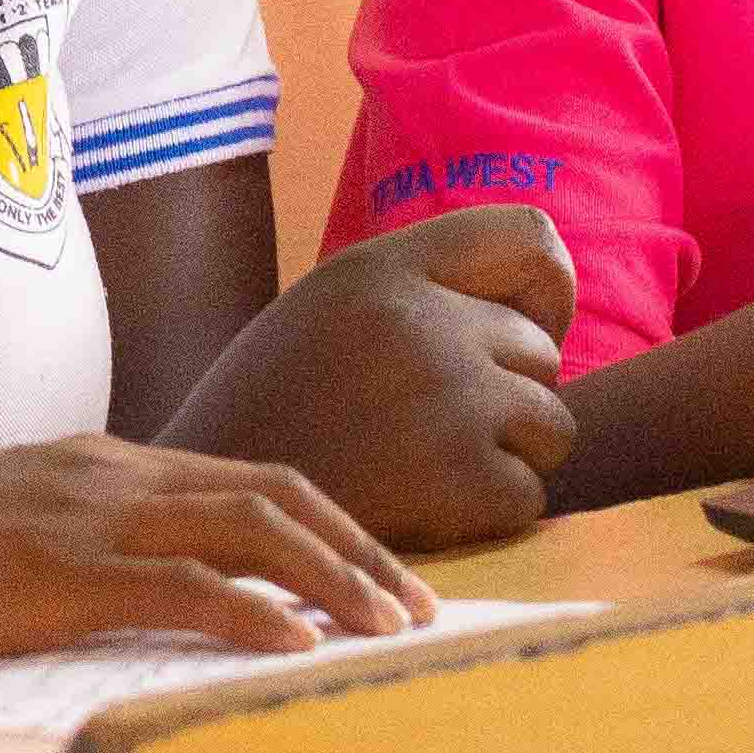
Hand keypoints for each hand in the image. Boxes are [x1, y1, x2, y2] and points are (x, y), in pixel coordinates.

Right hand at [0, 432, 433, 664]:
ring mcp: (82, 518)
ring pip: (249, 528)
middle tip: (422, 609)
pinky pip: (178, 586)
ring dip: (335, 577)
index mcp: (95, 466)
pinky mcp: (51, 572)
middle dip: (361, 549)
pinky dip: (252, 612)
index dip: (326, 526)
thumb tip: (128, 582)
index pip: (244, 480)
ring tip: (391, 631)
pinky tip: (295, 645)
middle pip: (274, 493)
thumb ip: (68, 538)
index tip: (379, 578)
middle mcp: (106, 476)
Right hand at [156, 209, 577, 552]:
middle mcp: (419, 321)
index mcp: (380, 268)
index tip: (521, 330)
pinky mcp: (461, 482)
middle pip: (542, 352)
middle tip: (434, 431)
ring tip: (427, 469)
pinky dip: (489, 514)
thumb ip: (417, 294)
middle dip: (510, 395)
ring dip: (510, 456)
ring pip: (552, 426)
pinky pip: (529, 495)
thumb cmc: (275, 413)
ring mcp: (445, 400)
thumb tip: (539, 314)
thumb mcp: (327, 312)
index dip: (546, 289)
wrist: (200, 514)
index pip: (531, 237)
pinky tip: (421, 512)